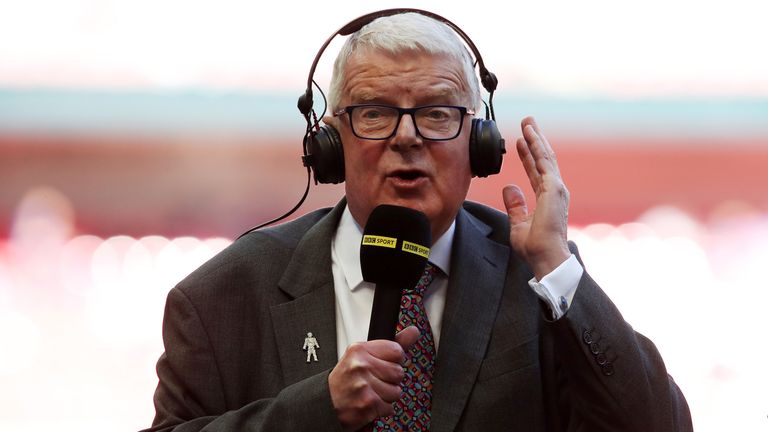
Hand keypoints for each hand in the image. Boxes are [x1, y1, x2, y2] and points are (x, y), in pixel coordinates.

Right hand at [329, 326, 419, 430]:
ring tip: (369, 393)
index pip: (397, 350)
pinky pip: (390, 407)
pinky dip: (381, 410)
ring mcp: (364, 385)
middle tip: (372, 382)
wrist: (325, 404)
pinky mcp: (368, 403)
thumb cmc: (345, 380)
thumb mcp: (362, 357)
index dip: (393, 361)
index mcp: (359, 349)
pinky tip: (367, 404)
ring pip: (396, 392)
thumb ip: (390, 345)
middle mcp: (361, 365)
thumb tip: (414, 331)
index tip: (382, 365)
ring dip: (386, 397)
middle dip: (390, 380)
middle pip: (399, 372)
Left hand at [503, 116, 570, 279]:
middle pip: (543, 159)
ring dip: (536, 138)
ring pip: (545, 157)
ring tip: (528, 122)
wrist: (545, 257)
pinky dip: (537, 147)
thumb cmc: (535, 247)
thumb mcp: (518, 223)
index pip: (535, 171)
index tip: (520, 142)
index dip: (528, 156)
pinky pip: (544, 163)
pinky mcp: (554, 189)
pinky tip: (530, 135)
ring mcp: (556, 189)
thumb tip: (509, 188)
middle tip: (527, 123)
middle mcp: (554, 191)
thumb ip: (515, 205)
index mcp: (547, 198)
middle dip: (535, 140)